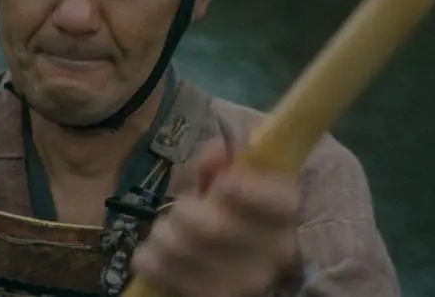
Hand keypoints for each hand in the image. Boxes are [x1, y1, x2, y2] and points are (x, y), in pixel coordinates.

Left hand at [131, 140, 301, 296]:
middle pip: (216, 228)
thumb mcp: (225, 181)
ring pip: (182, 250)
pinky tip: (153, 255)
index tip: (221, 183)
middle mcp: (274, 253)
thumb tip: (216, 151)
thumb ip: (220, 163)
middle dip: (182, 212)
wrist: (224, 266)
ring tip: (164, 233)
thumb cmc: (226, 212)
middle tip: (178, 210)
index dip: (247, 190)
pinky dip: (149, 260)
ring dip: (162, 235)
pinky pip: (164, 274)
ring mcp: (245, 284)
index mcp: (285, 213)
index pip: (281, 202)